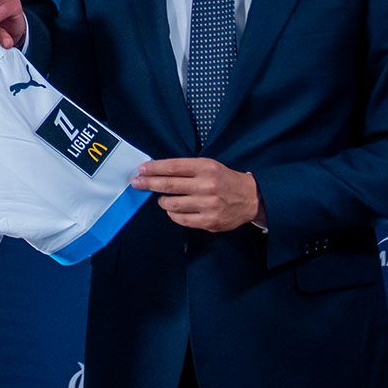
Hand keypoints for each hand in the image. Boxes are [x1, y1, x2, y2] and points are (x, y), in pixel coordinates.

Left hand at [132, 157, 263, 231]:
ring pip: (172, 204)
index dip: (154, 168)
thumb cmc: (225, 180)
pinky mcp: (209, 221)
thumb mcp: (209, 166)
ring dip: (162, 201)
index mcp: (206, 168)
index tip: (142, 169)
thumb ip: (187, 169)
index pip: (173, 167)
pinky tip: (173, 210)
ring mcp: (208, 205)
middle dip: (149, 183)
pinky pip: (181, 219)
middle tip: (136, 182)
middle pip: (169, 185)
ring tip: (162, 198)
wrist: (250, 198)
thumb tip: (157, 172)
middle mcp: (207, 185)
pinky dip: (173, 214)